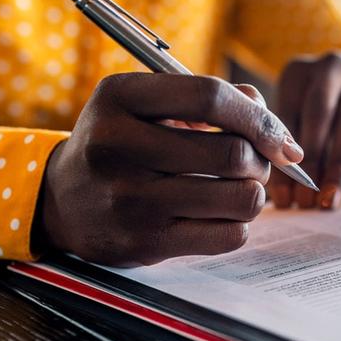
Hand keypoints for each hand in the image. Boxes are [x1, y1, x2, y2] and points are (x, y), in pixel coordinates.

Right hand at [36, 73, 304, 265]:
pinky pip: (229, 235)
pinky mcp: (144, 243)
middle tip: (255, 164)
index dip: (259, 117)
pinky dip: (239, 224)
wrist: (61, 202)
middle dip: (260, 160)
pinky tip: (220, 215)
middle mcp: (117, 147)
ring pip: (239, 198)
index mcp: (119, 97)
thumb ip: (207, 99)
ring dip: (255, 193)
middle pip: (232, 153)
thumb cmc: (121, 144)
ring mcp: (130, 199)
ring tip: (240, 188)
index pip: (210, 98)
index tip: (279, 138)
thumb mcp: (147, 105)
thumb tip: (268, 120)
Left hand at [269, 51, 340, 209]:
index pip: (286, 115)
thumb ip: (287, 152)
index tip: (283, 198)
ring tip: (333, 199)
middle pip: (319, 114)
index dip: (282, 158)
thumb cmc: (319, 121)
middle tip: (307, 202)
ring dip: (340, 164)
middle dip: (312, 161)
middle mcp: (331, 67)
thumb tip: (284, 199)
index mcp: (298, 72)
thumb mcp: (297, 126)